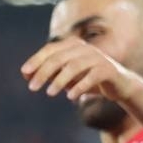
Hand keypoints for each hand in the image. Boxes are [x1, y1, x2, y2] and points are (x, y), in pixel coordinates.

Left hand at [21, 37, 141, 102]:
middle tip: (32, 88)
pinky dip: (79, 87)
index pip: (50, 50)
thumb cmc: (86, 79)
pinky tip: (70, 97)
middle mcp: (85, 48)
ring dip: (59, 80)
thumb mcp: (65, 76)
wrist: (118, 85)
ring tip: (49, 93)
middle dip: (43, 73)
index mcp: (73, 46)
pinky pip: (92, 77)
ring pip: (74, 66)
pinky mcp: (108, 70)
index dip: (36, 60)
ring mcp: (98, 57)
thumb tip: (25, 74)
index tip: (24, 73)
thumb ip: (47, 73)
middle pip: (59, 58)